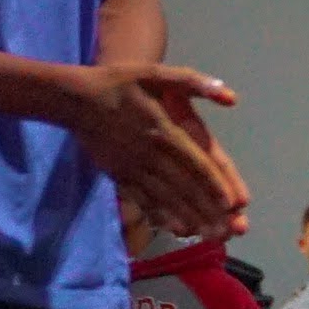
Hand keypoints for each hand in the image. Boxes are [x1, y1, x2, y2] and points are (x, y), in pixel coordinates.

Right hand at [63, 62, 249, 241]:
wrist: (76, 99)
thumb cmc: (119, 83)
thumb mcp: (156, 73)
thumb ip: (194, 82)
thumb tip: (231, 96)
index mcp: (165, 130)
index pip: (196, 163)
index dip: (214, 184)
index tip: (232, 204)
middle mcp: (151, 154)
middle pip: (185, 186)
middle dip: (208, 210)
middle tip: (228, 230)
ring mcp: (134, 168)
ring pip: (166, 198)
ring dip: (190, 218)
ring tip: (210, 235)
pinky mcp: (120, 176)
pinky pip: (144, 201)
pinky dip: (162, 216)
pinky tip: (177, 229)